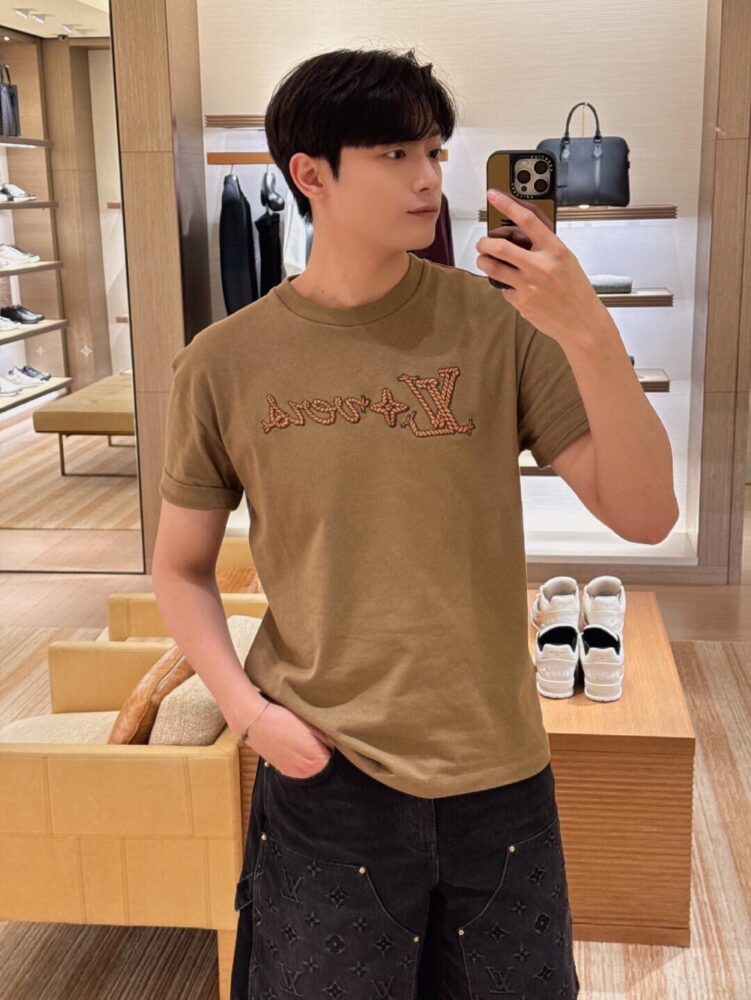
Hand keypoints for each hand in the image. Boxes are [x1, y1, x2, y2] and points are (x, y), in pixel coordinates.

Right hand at [244, 700, 336, 778]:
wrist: (257, 722)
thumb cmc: (285, 720)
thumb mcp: (312, 725)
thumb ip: (328, 739)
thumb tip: (335, 746)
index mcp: (317, 761)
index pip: (334, 760)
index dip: (333, 749)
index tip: (330, 740)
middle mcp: (306, 773)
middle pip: (323, 767)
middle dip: (323, 755)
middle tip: (320, 740)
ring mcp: (293, 774)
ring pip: (310, 769)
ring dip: (311, 759)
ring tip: (306, 743)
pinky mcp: (282, 771)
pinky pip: (298, 769)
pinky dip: (300, 761)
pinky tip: (296, 748)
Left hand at [475, 188, 610, 346]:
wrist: (583, 323)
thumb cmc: (576, 291)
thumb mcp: (567, 261)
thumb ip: (545, 248)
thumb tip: (522, 237)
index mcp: (555, 250)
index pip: (527, 220)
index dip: (507, 204)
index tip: (494, 195)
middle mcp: (540, 266)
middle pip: (499, 246)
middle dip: (484, 243)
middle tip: (482, 243)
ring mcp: (529, 286)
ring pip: (492, 268)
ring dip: (484, 262)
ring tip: (484, 261)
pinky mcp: (521, 303)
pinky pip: (503, 290)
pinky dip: (505, 287)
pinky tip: (514, 288)